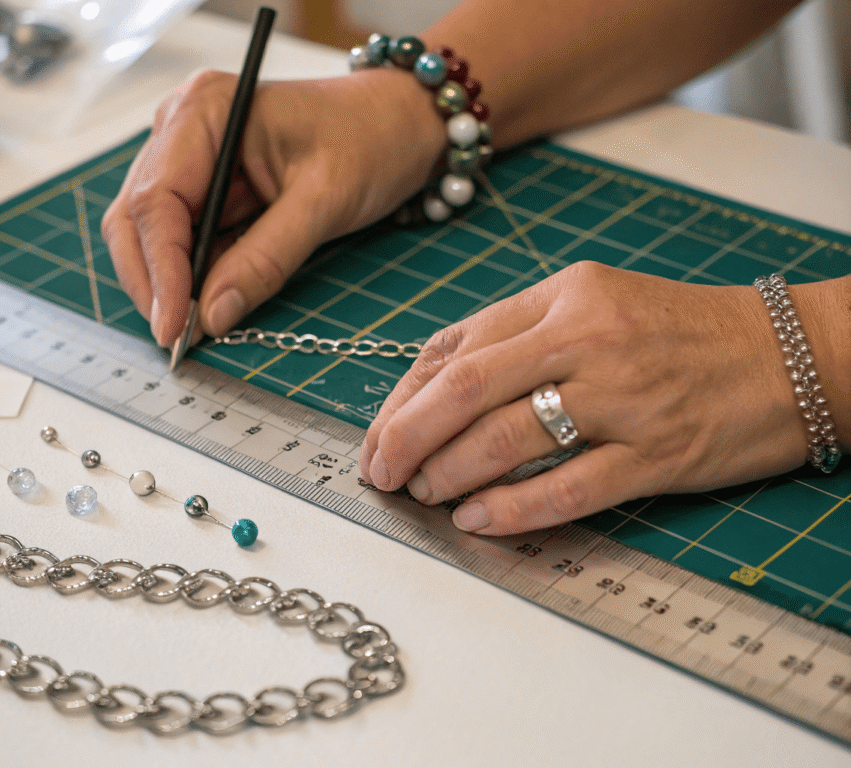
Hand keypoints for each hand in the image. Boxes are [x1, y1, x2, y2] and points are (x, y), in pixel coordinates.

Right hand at [102, 68, 445, 345]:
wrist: (400, 124)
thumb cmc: (370, 139)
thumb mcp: (325, 201)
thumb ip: (265, 258)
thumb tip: (212, 315)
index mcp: (204, 111)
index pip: (156, 200)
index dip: (159, 270)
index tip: (174, 326)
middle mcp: (182, 128)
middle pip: (137, 217)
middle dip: (152, 282)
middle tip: (177, 338)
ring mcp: (190, 158)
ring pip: (151, 234)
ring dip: (166, 284)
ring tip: (192, 328)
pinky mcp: (206, 187)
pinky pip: (182, 239)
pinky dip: (189, 276)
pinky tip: (205, 305)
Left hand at [359, 261, 806, 534]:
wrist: (795, 353)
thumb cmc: (684, 332)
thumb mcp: (598, 306)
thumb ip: (522, 338)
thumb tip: (438, 390)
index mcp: (565, 297)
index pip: (458, 345)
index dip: (404, 396)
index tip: (379, 433)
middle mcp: (588, 338)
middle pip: (467, 387)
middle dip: (406, 436)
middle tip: (381, 473)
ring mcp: (624, 396)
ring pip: (508, 436)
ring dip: (450, 472)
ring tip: (425, 494)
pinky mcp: (657, 452)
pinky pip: (567, 486)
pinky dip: (512, 508)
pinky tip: (477, 519)